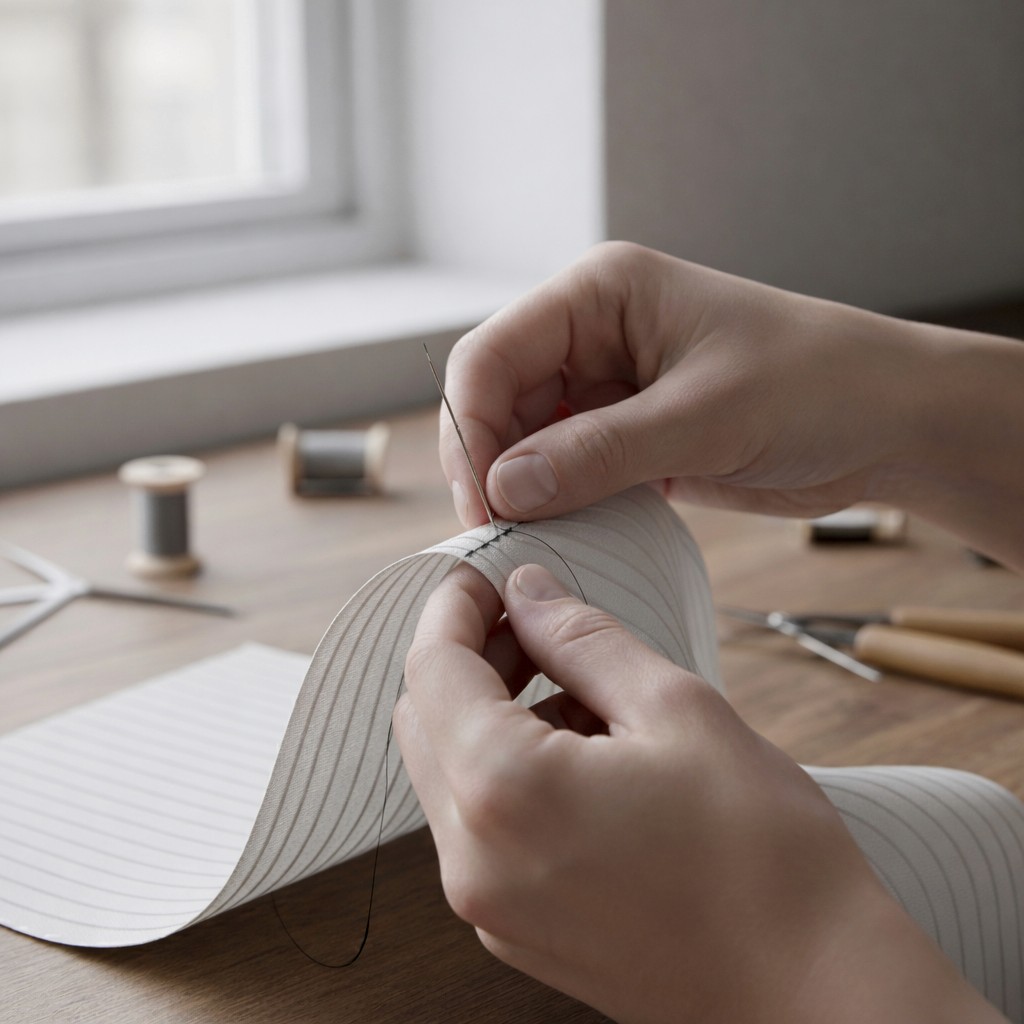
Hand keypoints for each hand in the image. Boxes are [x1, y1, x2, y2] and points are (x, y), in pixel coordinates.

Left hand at [394, 563, 1000, 1022]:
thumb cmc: (762, 854)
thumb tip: (529, 592)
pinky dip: (504, 771)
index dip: (451, 607)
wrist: (811, 992)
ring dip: (488, 713)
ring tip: (578, 691)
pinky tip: (582, 755)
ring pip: (447, 773)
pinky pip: (476, 827)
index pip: (432, 668)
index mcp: (503, 790)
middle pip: (423, 721)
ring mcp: (488, 906)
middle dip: (466, 656)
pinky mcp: (514, 929)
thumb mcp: (676, 708)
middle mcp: (473, 859)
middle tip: (532, 623)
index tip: (482, 575)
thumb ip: (582, 638)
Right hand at [441, 243, 1023, 569]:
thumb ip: (598, 452)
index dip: (473, 429)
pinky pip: (568, 470)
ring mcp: (610, 388)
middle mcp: (594, 335)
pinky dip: (561, 504)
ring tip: (535, 540)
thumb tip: (505, 488)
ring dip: (525, 490)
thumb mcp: (704, 417)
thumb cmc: (817, 384)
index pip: (492, 355)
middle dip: (492, 465)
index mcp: (600, 293)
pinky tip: (569, 534)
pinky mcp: (630, 435)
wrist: (890, 422)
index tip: (485, 503)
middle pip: (500, 400)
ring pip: (528, 441)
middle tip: (503, 534)